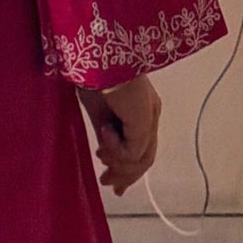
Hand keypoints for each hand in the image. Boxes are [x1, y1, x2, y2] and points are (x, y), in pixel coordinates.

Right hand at [77, 74, 160, 196]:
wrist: (96, 59)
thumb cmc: (92, 76)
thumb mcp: (97, 112)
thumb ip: (105, 136)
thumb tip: (106, 158)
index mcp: (140, 109)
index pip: (141, 147)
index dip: (127, 169)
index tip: (112, 183)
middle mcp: (150, 114)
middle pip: (145, 158)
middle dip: (125, 175)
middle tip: (107, 183)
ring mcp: (149, 118)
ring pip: (140, 159)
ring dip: (116, 163)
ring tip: (100, 152)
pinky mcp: (144, 121)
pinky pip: (133, 153)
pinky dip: (115, 150)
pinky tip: (104, 132)